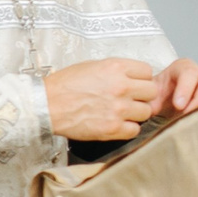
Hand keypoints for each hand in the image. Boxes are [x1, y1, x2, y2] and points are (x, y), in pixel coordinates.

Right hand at [44, 57, 158, 142]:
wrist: (45, 105)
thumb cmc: (63, 86)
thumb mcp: (91, 66)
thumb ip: (115, 71)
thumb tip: (132, 78)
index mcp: (115, 68)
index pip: (147, 71)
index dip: (140, 78)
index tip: (133, 83)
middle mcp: (121, 87)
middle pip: (151, 92)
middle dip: (141, 96)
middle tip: (129, 99)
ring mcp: (119, 109)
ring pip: (146, 112)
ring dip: (136, 113)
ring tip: (120, 113)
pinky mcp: (113, 128)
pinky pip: (135, 130)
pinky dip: (127, 129)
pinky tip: (115, 124)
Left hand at [152, 58, 197, 118]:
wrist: (167, 103)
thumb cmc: (159, 96)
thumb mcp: (151, 96)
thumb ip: (148, 102)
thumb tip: (144, 112)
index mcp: (183, 68)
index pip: (189, 73)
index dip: (185, 89)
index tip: (178, 105)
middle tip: (187, 115)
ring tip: (194, 123)